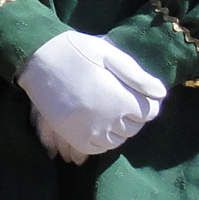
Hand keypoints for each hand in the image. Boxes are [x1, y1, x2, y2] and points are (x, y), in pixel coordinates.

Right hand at [19, 30, 168, 162]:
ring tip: (108, 113)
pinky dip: (100, 141)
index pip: (150, 112)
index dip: (145, 101)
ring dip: (117, 130)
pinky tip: (97, 127)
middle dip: (131, 116)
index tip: (135, 92)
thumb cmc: (76, 51)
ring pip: (116, 141)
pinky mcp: (72, 135)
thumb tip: (161, 94)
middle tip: (118, 98)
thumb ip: (137, 76)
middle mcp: (109, 119)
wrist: (37, 57)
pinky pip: (95, 148)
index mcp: (122, 99)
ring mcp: (89, 130)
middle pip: (134, 128)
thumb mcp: (109, 54)